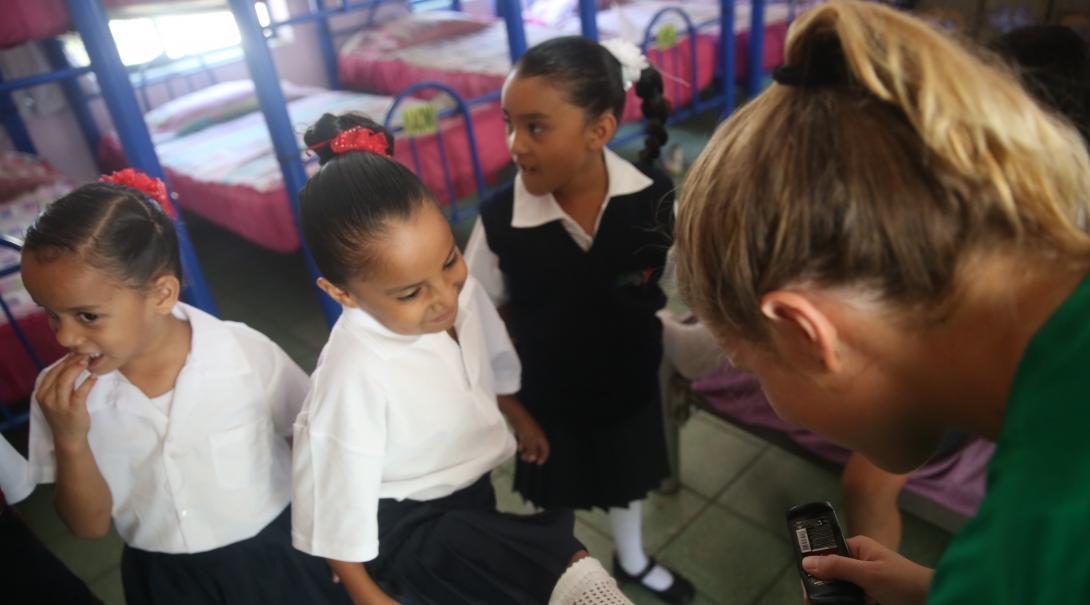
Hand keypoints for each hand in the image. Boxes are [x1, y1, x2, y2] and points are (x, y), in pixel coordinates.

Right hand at [35, 354, 97, 450]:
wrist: (68, 437)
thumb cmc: (64, 415)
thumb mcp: (55, 399)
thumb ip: (58, 384)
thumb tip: (71, 362)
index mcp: (41, 393)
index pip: (52, 372)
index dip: (64, 361)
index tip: (75, 353)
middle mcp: (47, 398)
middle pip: (59, 374)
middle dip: (72, 361)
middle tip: (85, 354)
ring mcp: (59, 404)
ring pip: (66, 381)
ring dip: (77, 369)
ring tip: (88, 361)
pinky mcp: (73, 410)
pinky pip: (80, 392)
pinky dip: (87, 383)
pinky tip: (94, 377)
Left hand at [511, 412, 549, 464]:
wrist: (516, 415)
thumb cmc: (525, 428)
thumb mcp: (529, 441)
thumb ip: (532, 450)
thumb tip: (533, 459)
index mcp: (541, 438)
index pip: (546, 449)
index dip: (543, 457)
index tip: (538, 463)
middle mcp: (537, 436)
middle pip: (538, 448)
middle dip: (533, 455)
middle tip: (527, 460)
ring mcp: (530, 433)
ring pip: (531, 445)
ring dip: (527, 451)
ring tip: (522, 456)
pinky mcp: (524, 431)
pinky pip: (525, 441)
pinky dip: (523, 446)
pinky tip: (519, 448)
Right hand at [802, 535, 932, 604]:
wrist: (930, 599)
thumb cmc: (902, 581)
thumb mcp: (868, 573)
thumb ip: (838, 567)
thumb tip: (806, 561)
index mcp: (857, 547)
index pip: (827, 551)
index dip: (813, 564)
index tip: (803, 580)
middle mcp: (857, 561)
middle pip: (829, 573)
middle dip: (819, 585)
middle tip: (810, 598)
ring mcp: (862, 581)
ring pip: (837, 589)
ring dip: (829, 597)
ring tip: (817, 603)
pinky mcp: (866, 596)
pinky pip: (847, 598)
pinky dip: (840, 602)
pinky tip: (830, 604)